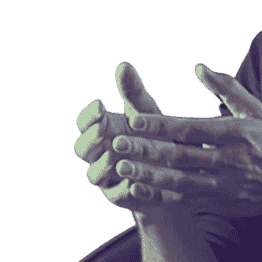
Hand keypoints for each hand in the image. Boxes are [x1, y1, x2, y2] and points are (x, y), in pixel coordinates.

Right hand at [74, 62, 177, 211]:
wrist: (179, 170)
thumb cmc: (157, 135)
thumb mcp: (147, 112)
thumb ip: (134, 92)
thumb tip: (123, 65)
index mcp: (101, 132)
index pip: (84, 123)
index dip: (89, 116)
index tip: (101, 105)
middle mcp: (98, 155)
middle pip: (82, 149)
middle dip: (91, 138)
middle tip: (105, 128)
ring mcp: (107, 178)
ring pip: (95, 174)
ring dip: (105, 164)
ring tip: (117, 154)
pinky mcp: (122, 197)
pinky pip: (119, 195)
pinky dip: (127, 189)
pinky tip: (137, 182)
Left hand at [106, 63, 261, 217]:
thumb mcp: (255, 110)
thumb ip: (226, 88)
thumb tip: (199, 67)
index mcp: (237, 133)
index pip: (193, 129)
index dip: (163, 126)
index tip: (135, 120)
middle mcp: (230, 160)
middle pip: (181, 156)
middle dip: (147, 150)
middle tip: (118, 144)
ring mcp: (224, 185)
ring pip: (179, 182)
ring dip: (148, 175)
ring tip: (121, 169)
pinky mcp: (219, 203)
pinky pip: (184, 201)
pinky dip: (160, 197)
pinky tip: (138, 191)